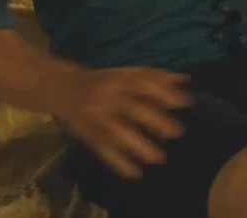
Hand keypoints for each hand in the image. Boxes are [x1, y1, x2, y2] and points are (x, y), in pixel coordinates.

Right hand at [52, 66, 192, 178]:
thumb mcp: (125, 73)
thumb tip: (184, 79)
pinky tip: (134, 173)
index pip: (142, 83)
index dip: (163, 92)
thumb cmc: (103, 81)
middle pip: (130, 108)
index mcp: (118, 79)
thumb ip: (153, 76)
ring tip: (158, 158)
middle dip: (154, 120)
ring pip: (116, 132)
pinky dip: (117, 162)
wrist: (62, 87)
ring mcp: (95, 117)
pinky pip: (102, 149)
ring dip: (137, 145)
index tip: (184, 103)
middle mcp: (106, 97)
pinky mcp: (86, 134)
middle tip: (177, 132)